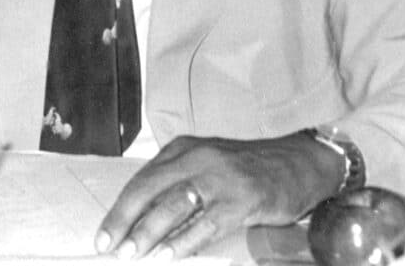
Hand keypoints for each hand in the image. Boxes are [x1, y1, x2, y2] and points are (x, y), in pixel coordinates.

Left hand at [95, 132, 345, 259]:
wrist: (300, 163)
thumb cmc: (248, 171)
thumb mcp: (207, 166)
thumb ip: (177, 186)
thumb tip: (141, 223)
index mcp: (183, 149)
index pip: (142, 180)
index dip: (120, 208)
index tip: (104, 234)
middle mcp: (197, 157)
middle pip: (149, 189)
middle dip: (124, 220)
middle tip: (108, 246)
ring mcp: (220, 177)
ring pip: (173, 205)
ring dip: (148, 233)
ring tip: (131, 254)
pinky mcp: (242, 198)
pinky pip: (206, 223)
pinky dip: (184, 241)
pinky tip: (168, 255)